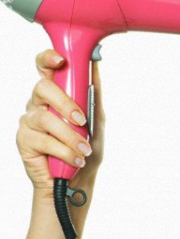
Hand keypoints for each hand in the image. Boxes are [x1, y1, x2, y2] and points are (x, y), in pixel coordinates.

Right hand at [16, 50, 105, 195]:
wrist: (77, 180)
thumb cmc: (85, 147)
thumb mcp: (95, 119)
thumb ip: (93, 94)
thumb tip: (95, 66)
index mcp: (54, 94)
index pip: (45, 68)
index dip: (48, 59)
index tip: (60, 59)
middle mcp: (38, 104)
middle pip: (42, 88)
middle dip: (65, 103)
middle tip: (82, 120)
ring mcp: (28, 121)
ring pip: (46, 119)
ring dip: (71, 136)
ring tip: (85, 148)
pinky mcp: (24, 141)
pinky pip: (44, 141)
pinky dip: (66, 151)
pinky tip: (77, 159)